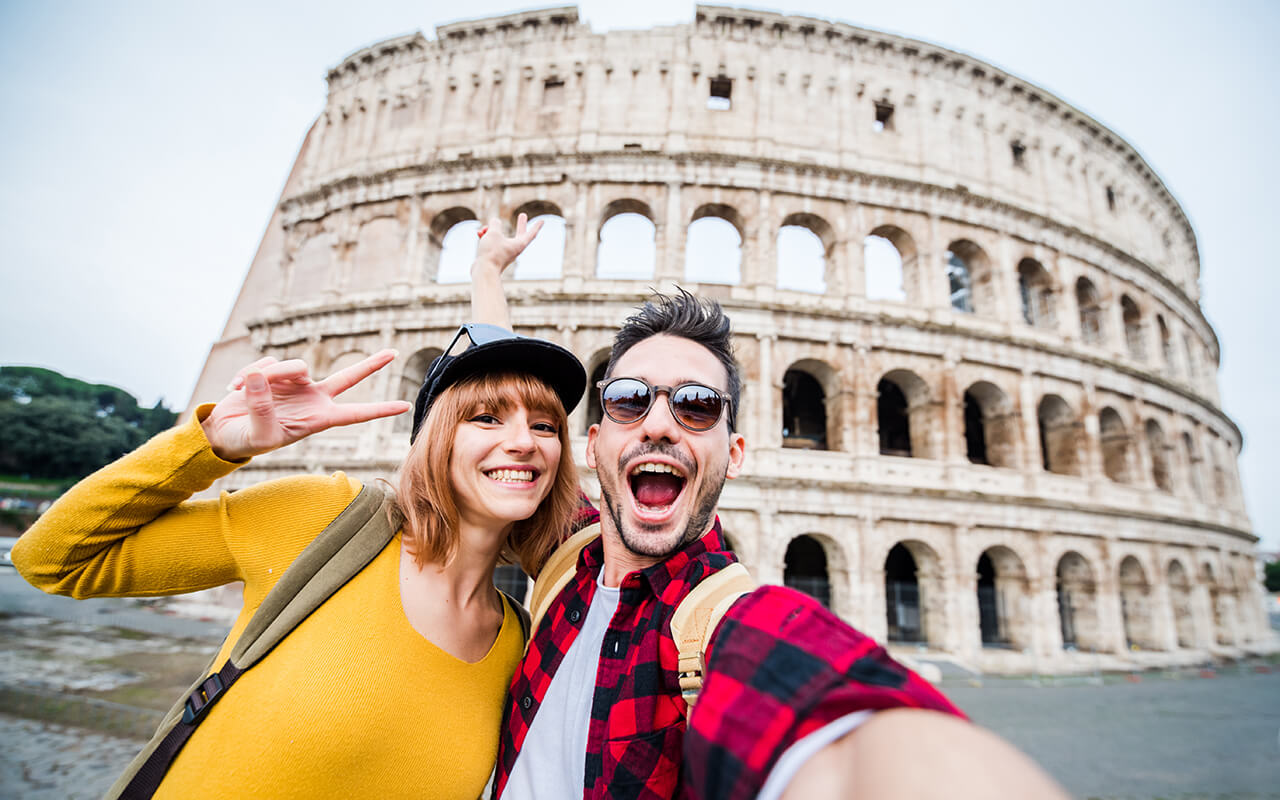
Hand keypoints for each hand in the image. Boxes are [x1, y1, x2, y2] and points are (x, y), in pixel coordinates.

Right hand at [203, 350, 410, 461]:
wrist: (223, 431)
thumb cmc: (245, 440)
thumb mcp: (258, 434)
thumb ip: (262, 408)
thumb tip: (262, 377)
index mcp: (317, 419)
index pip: (354, 413)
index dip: (379, 410)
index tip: (404, 406)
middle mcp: (312, 398)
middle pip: (348, 377)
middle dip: (371, 365)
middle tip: (394, 353)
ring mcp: (296, 383)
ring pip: (293, 365)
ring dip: (268, 374)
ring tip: (244, 391)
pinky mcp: (275, 371)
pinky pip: (267, 362)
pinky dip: (249, 374)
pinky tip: (235, 388)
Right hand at [472, 212, 543, 277]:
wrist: (484, 272)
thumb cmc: (492, 253)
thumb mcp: (493, 233)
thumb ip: (495, 224)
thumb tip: (495, 222)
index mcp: (519, 244)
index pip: (531, 234)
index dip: (536, 226)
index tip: (542, 221)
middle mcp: (513, 249)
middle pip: (519, 234)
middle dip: (520, 225)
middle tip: (523, 215)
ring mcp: (504, 253)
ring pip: (501, 237)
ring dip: (492, 230)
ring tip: (483, 229)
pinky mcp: (495, 256)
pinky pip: (493, 243)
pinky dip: (487, 237)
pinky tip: (479, 234)